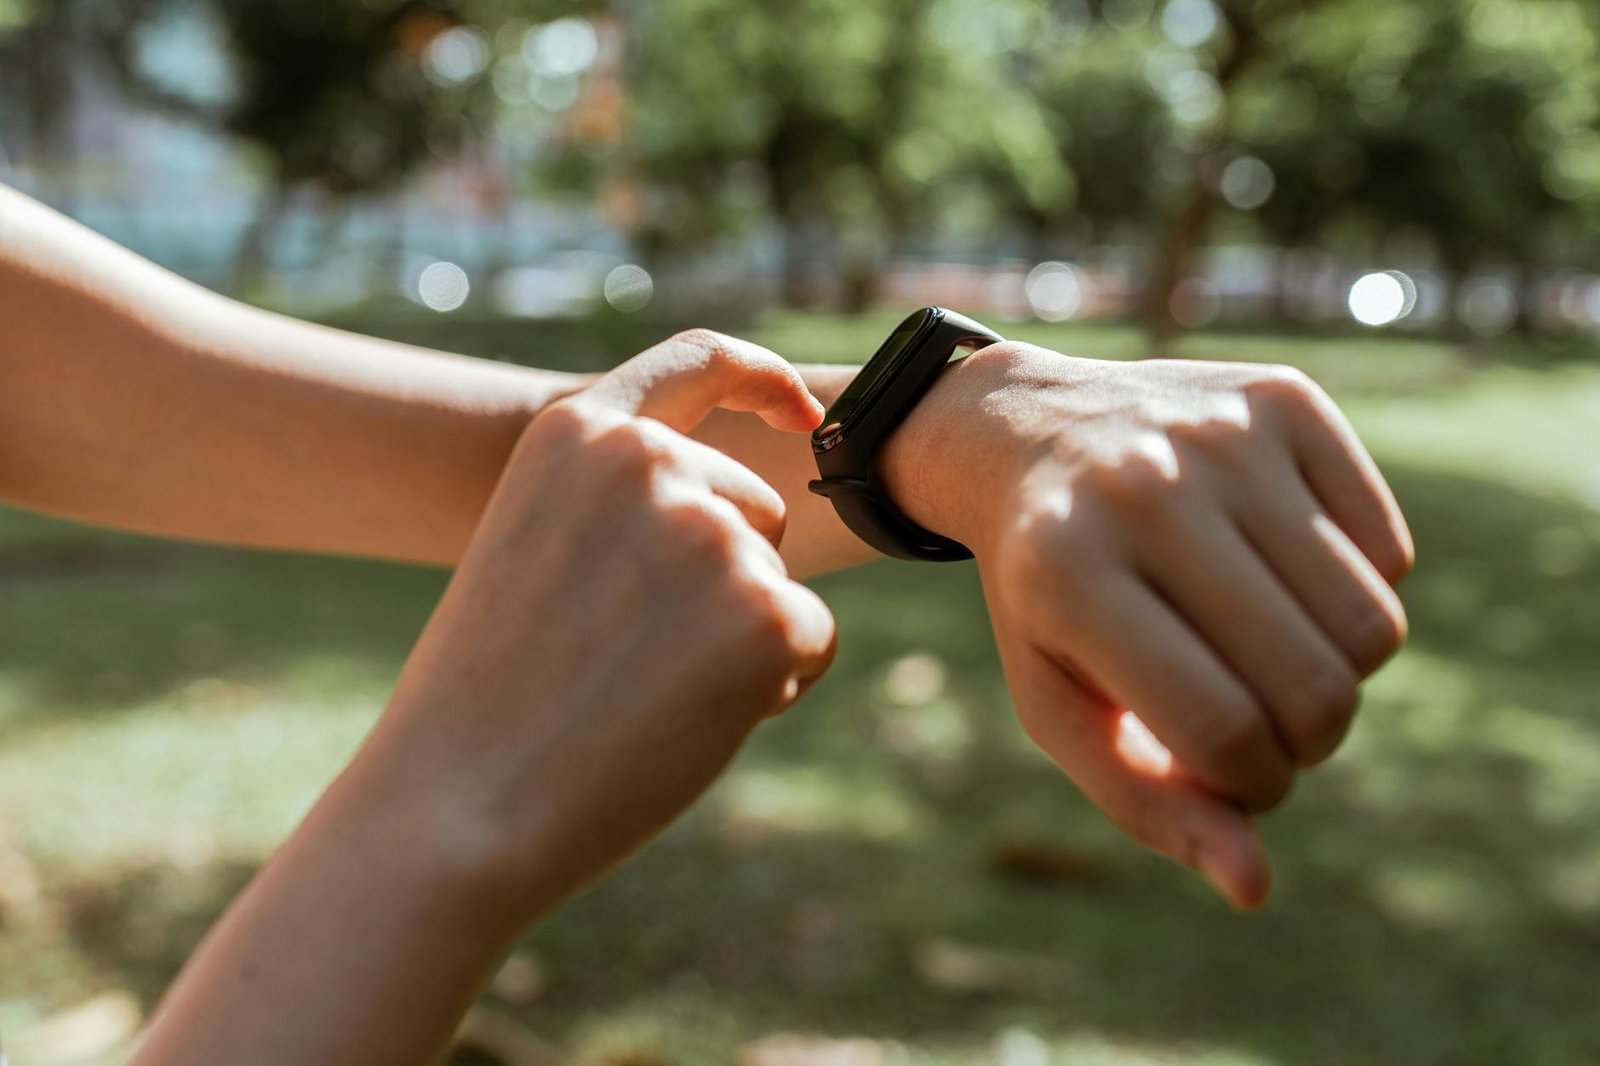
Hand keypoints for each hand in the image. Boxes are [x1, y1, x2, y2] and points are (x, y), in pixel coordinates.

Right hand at [356, 331, 836, 920]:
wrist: (457, 811)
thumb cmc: (487, 699)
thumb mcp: (533, 549)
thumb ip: (620, 507)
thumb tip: (727, 518)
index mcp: (580, 435)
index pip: (697, 361)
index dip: (762, 380)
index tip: (802, 410)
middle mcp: (652, 462)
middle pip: (756, 509)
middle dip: (729, 579)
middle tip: (631, 661)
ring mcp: (713, 532)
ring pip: (777, 583)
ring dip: (739, 641)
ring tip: (640, 697)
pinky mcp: (766, 611)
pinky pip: (812, 641)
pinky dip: (775, 688)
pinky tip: (688, 725)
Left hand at [884, 343, 1412, 908]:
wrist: (1023, 433)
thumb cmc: (1044, 595)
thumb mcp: (1058, 703)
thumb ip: (1145, 802)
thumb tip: (1254, 888)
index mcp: (1069, 574)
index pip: (1222, 731)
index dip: (1250, 787)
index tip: (1230, 776)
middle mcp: (1147, 488)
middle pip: (1316, 687)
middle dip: (1305, 742)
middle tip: (1259, 722)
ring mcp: (1222, 433)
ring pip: (1374, 627)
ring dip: (1338, 676)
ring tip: (1270, 657)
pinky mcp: (1285, 399)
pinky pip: (1391, 550)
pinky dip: (1354, 591)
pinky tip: (1277, 573)